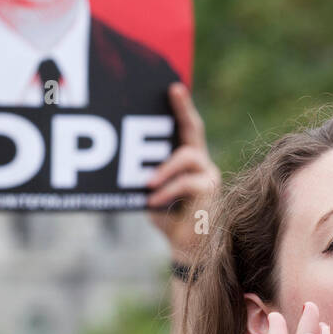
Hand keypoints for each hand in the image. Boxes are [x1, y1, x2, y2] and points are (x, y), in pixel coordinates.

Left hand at [148, 82, 219, 261]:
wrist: (186, 248)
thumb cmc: (167, 216)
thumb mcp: (151, 191)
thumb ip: (147, 175)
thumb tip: (122, 160)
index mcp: (186, 158)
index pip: (185, 127)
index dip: (181, 107)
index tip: (173, 86)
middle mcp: (201, 162)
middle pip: (194, 129)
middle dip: (183, 108)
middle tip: (174, 89)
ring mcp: (208, 174)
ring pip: (187, 156)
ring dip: (164, 168)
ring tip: (146, 184)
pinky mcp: (210, 190)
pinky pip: (187, 182)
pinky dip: (167, 190)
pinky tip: (152, 201)